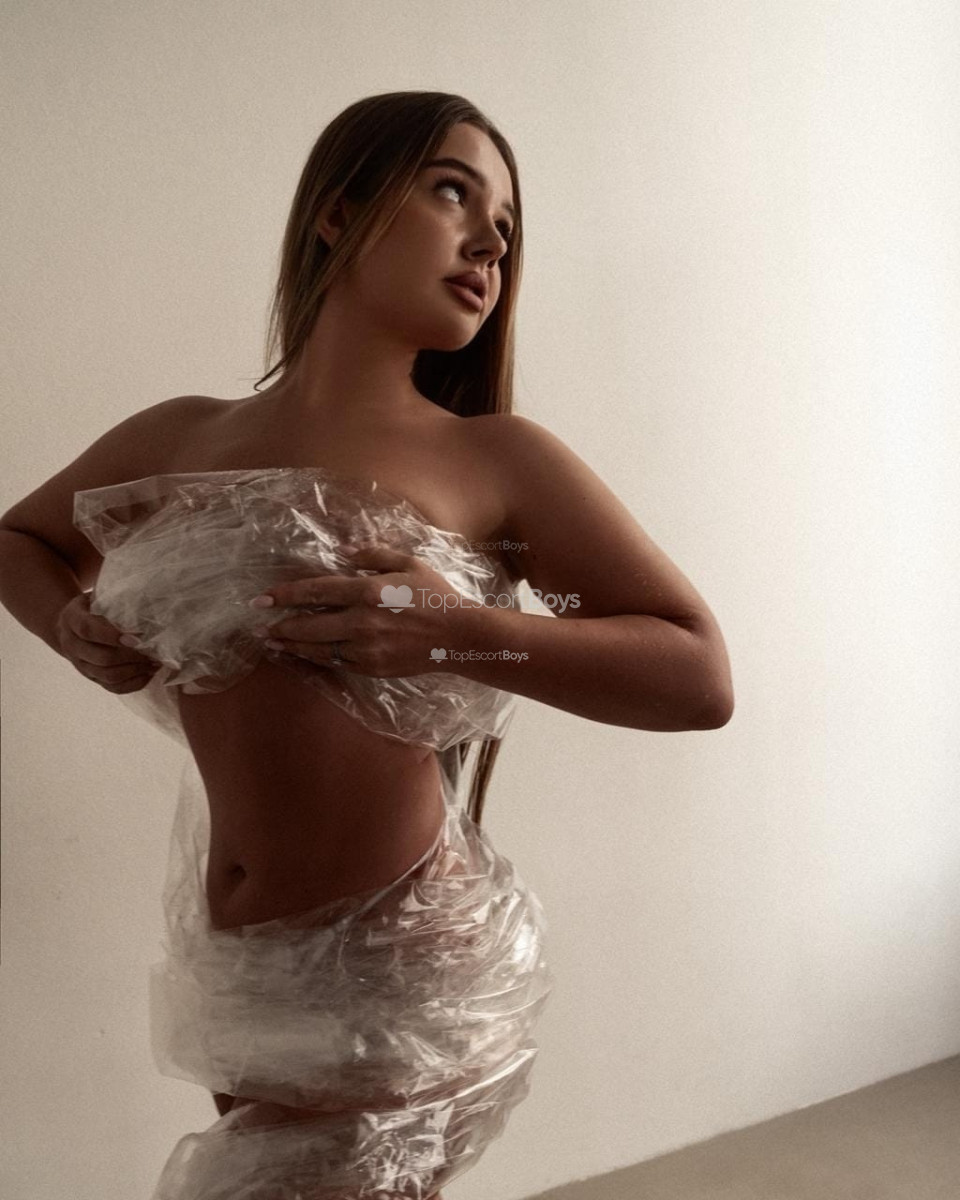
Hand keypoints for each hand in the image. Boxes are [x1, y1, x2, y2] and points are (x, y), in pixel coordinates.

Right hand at [55, 592, 159, 693]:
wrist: (70, 627)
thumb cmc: (92, 607)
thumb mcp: (97, 596)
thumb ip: (114, 600)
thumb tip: (149, 601)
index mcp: (72, 619)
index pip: (88, 630)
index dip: (111, 635)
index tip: (135, 638)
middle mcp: (72, 644)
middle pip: (101, 658)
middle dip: (131, 657)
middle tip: (153, 652)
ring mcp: (80, 665)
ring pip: (107, 676)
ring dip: (134, 671)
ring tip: (155, 663)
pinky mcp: (91, 678)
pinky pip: (112, 687)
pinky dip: (133, 684)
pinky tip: (148, 674)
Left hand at [250, 544, 480, 677]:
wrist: (459, 636)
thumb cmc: (435, 595)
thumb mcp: (409, 563)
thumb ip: (374, 554)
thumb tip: (343, 551)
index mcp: (368, 591)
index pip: (316, 592)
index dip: (285, 595)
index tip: (263, 598)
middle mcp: (362, 622)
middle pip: (309, 625)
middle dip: (280, 625)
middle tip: (259, 625)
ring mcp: (366, 649)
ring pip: (318, 649)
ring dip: (292, 645)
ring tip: (273, 642)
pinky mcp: (372, 668)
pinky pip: (335, 663)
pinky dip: (315, 659)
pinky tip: (301, 654)